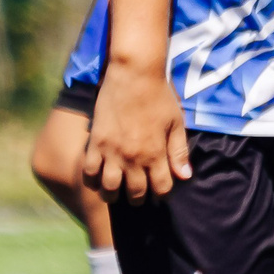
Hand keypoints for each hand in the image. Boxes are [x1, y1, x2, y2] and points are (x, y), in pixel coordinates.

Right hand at [84, 68, 190, 204]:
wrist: (134, 75)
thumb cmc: (159, 97)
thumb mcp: (176, 123)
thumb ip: (179, 152)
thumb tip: (185, 177)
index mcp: (155, 153)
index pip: (160, 187)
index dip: (162, 193)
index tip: (160, 191)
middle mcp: (133, 157)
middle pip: (134, 192)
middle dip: (138, 198)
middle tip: (138, 196)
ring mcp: (111, 151)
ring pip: (109, 187)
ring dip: (113, 195)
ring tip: (115, 194)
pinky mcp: (94, 142)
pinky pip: (88, 171)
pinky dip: (92, 180)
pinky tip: (97, 180)